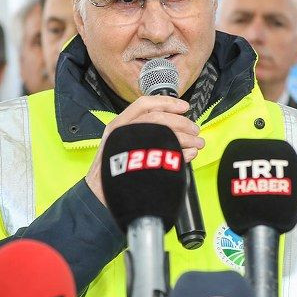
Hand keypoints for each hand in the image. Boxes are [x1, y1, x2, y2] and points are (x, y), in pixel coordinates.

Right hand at [86, 95, 204, 204]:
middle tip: (195, 129)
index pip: (144, 104)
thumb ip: (143, 134)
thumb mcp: (122, 145)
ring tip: (197, 144)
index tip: (184, 107)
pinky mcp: (137, 165)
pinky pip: (166, 154)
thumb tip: (174, 129)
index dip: (167, 102)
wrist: (99, 194)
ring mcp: (128, 148)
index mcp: (119, 125)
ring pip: (164, 133)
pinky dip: (183, 153)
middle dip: (182, 122)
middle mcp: (121, 132)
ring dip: (186, 137)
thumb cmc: (113, 171)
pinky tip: (189, 155)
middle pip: (158, 118)